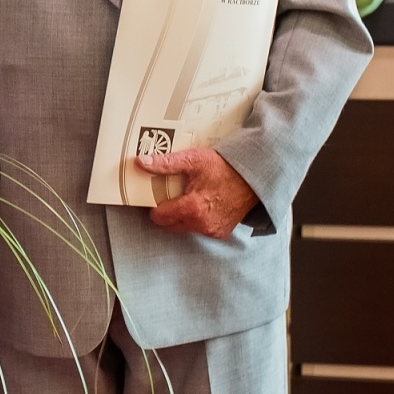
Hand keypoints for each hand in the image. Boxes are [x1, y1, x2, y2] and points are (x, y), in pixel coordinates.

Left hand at [139, 147, 259, 238]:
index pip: (158, 217)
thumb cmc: (224, 168)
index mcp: (192, 209)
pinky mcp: (220, 233)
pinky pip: (198, 229)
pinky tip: (201, 205)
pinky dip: (196, 220)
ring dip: (181, 216)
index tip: (157, 195)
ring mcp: (211, 231)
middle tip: (172, 195)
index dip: (154, 205)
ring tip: (188, 198)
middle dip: (166, 211)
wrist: (253, 179)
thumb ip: (166, 164)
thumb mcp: (193, 160)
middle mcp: (201, 225)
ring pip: (183, 227)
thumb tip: (141, 163)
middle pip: (169, 224)